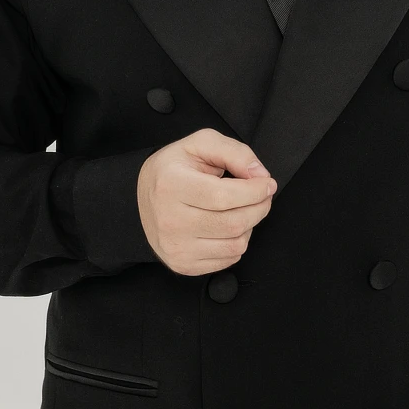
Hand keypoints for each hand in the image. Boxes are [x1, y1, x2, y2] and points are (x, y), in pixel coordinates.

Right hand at [137, 130, 276, 275]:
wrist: (141, 198)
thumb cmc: (175, 169)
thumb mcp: (201, 144)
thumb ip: (235, 152)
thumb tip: (260, 175)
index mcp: (171, 185)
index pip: (224, 196)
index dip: (255, 191)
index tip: (267, 184)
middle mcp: (169, 220)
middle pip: (234, 223)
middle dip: (260, 208)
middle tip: (263, 196)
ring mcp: (175, 247)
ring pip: (235, 244)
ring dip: (250, 226)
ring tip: (243, 209)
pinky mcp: (182, 264)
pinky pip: (228, 260)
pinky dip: (237, 242)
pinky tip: (228, 226)